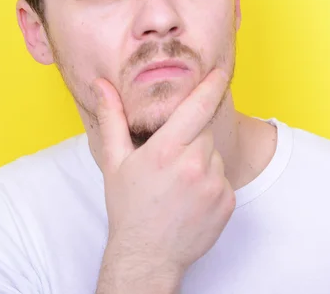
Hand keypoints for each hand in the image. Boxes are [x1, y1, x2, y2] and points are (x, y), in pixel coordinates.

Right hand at [89, 67, 235, 285]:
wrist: (147, 257)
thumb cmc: (129, 207)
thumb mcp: (115, 162)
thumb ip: (112, 119)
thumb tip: (102, 85)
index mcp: (166, 150)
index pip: (197, 106)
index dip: (211, 85)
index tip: (220, 71)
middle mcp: (194, 164)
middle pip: (204, 131)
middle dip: (191, 138)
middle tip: (171, 160)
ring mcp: (214, 184)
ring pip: (215, 155)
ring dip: (202, 161)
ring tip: (179, 184)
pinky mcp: (227, 201)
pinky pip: (224, 179)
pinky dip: (212, 183)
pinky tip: (191, 199)